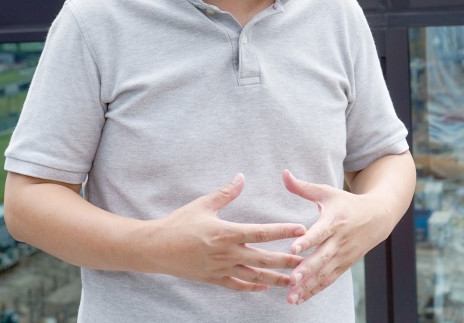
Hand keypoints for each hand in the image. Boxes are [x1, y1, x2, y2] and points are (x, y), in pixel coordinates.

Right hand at [146, 173, 305, 291]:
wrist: (157, 248)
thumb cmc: (179, 223)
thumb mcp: (203, 205)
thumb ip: (225, 193)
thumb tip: (242, 177)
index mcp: (227, 233)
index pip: (261, 233)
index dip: (283, 231)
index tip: (301, 230)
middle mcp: (227, 253)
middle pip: (264, 258)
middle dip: (286, 260)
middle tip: (306, 261)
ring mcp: (221, 269)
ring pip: (254, 276)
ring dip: (275, 278)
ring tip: (293, 280)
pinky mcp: (214, 279)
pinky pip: (238, 285)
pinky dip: (252, 286)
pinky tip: (264, 286)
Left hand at [282, 169, 394, 304]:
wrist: (378, 217)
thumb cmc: (347, 203)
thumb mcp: (327, 192)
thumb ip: (304, 187)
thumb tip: (284, 173)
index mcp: (334, 221)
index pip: (319, 232)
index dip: (307, 240)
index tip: (294, 248)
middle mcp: (339, 241)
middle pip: (322, 257)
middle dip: (307, 269)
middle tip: (291, 279)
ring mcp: (343, 255)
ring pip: (325, 273)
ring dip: (308, 286)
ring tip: (291, 297)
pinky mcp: (344, 265)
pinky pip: (329, 280)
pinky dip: (315, 290)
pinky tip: (300, 298)